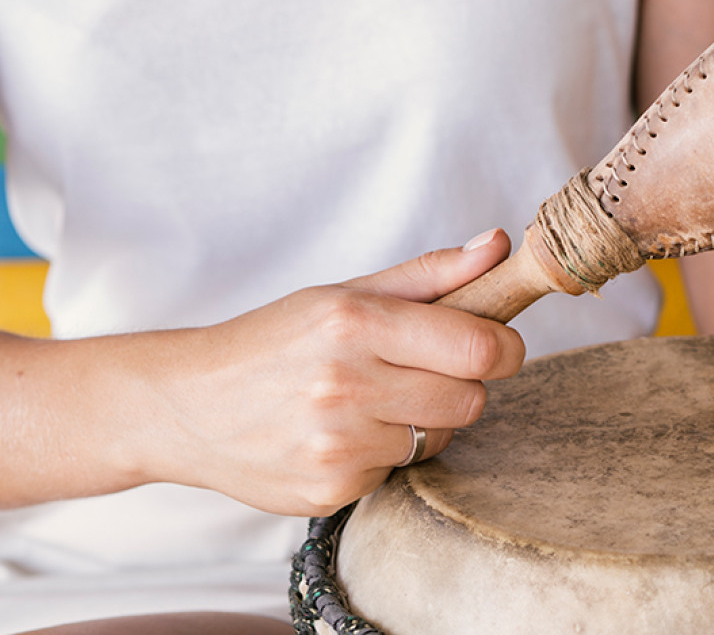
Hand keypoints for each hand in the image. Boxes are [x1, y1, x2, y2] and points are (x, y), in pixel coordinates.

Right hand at [131, 228, 523, 516]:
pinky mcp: (328, 491)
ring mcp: (336, 445)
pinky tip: (340, 435)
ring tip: (370, 402)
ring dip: (422, 422)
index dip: (505, 348)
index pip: (479, 348)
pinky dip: (382, 454)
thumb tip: (499, 245)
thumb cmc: (275, 342)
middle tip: (421, 371)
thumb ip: (431, 273)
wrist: (185, 405)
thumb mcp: (346, 293)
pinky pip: (398, 471)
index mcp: (355, 324)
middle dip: (461, 384)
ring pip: (440, 437)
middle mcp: (346, 386)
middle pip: (472, 399)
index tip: (497, 345)